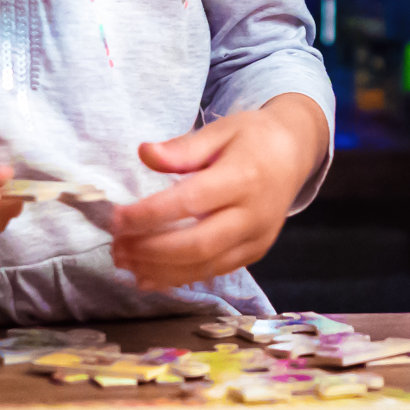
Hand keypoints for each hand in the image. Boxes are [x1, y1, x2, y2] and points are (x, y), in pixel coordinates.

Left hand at [100, 94, 326, 290]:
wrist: (293, 153)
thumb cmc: (251, 138)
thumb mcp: (219, 131)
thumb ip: (182, 148)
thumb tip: (145, 153)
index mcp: (244, 177)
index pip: (190, 202)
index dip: (150, 214)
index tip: (116, 218)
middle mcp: (254, 214)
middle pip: (198, 244)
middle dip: (150, 251)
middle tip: (116, 247)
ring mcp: (257, 238)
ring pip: (205, 266)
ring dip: (159, 270)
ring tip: (124, 263)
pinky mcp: (255, 252)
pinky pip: (215, 272)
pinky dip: (179, 278)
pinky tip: (149, 276)